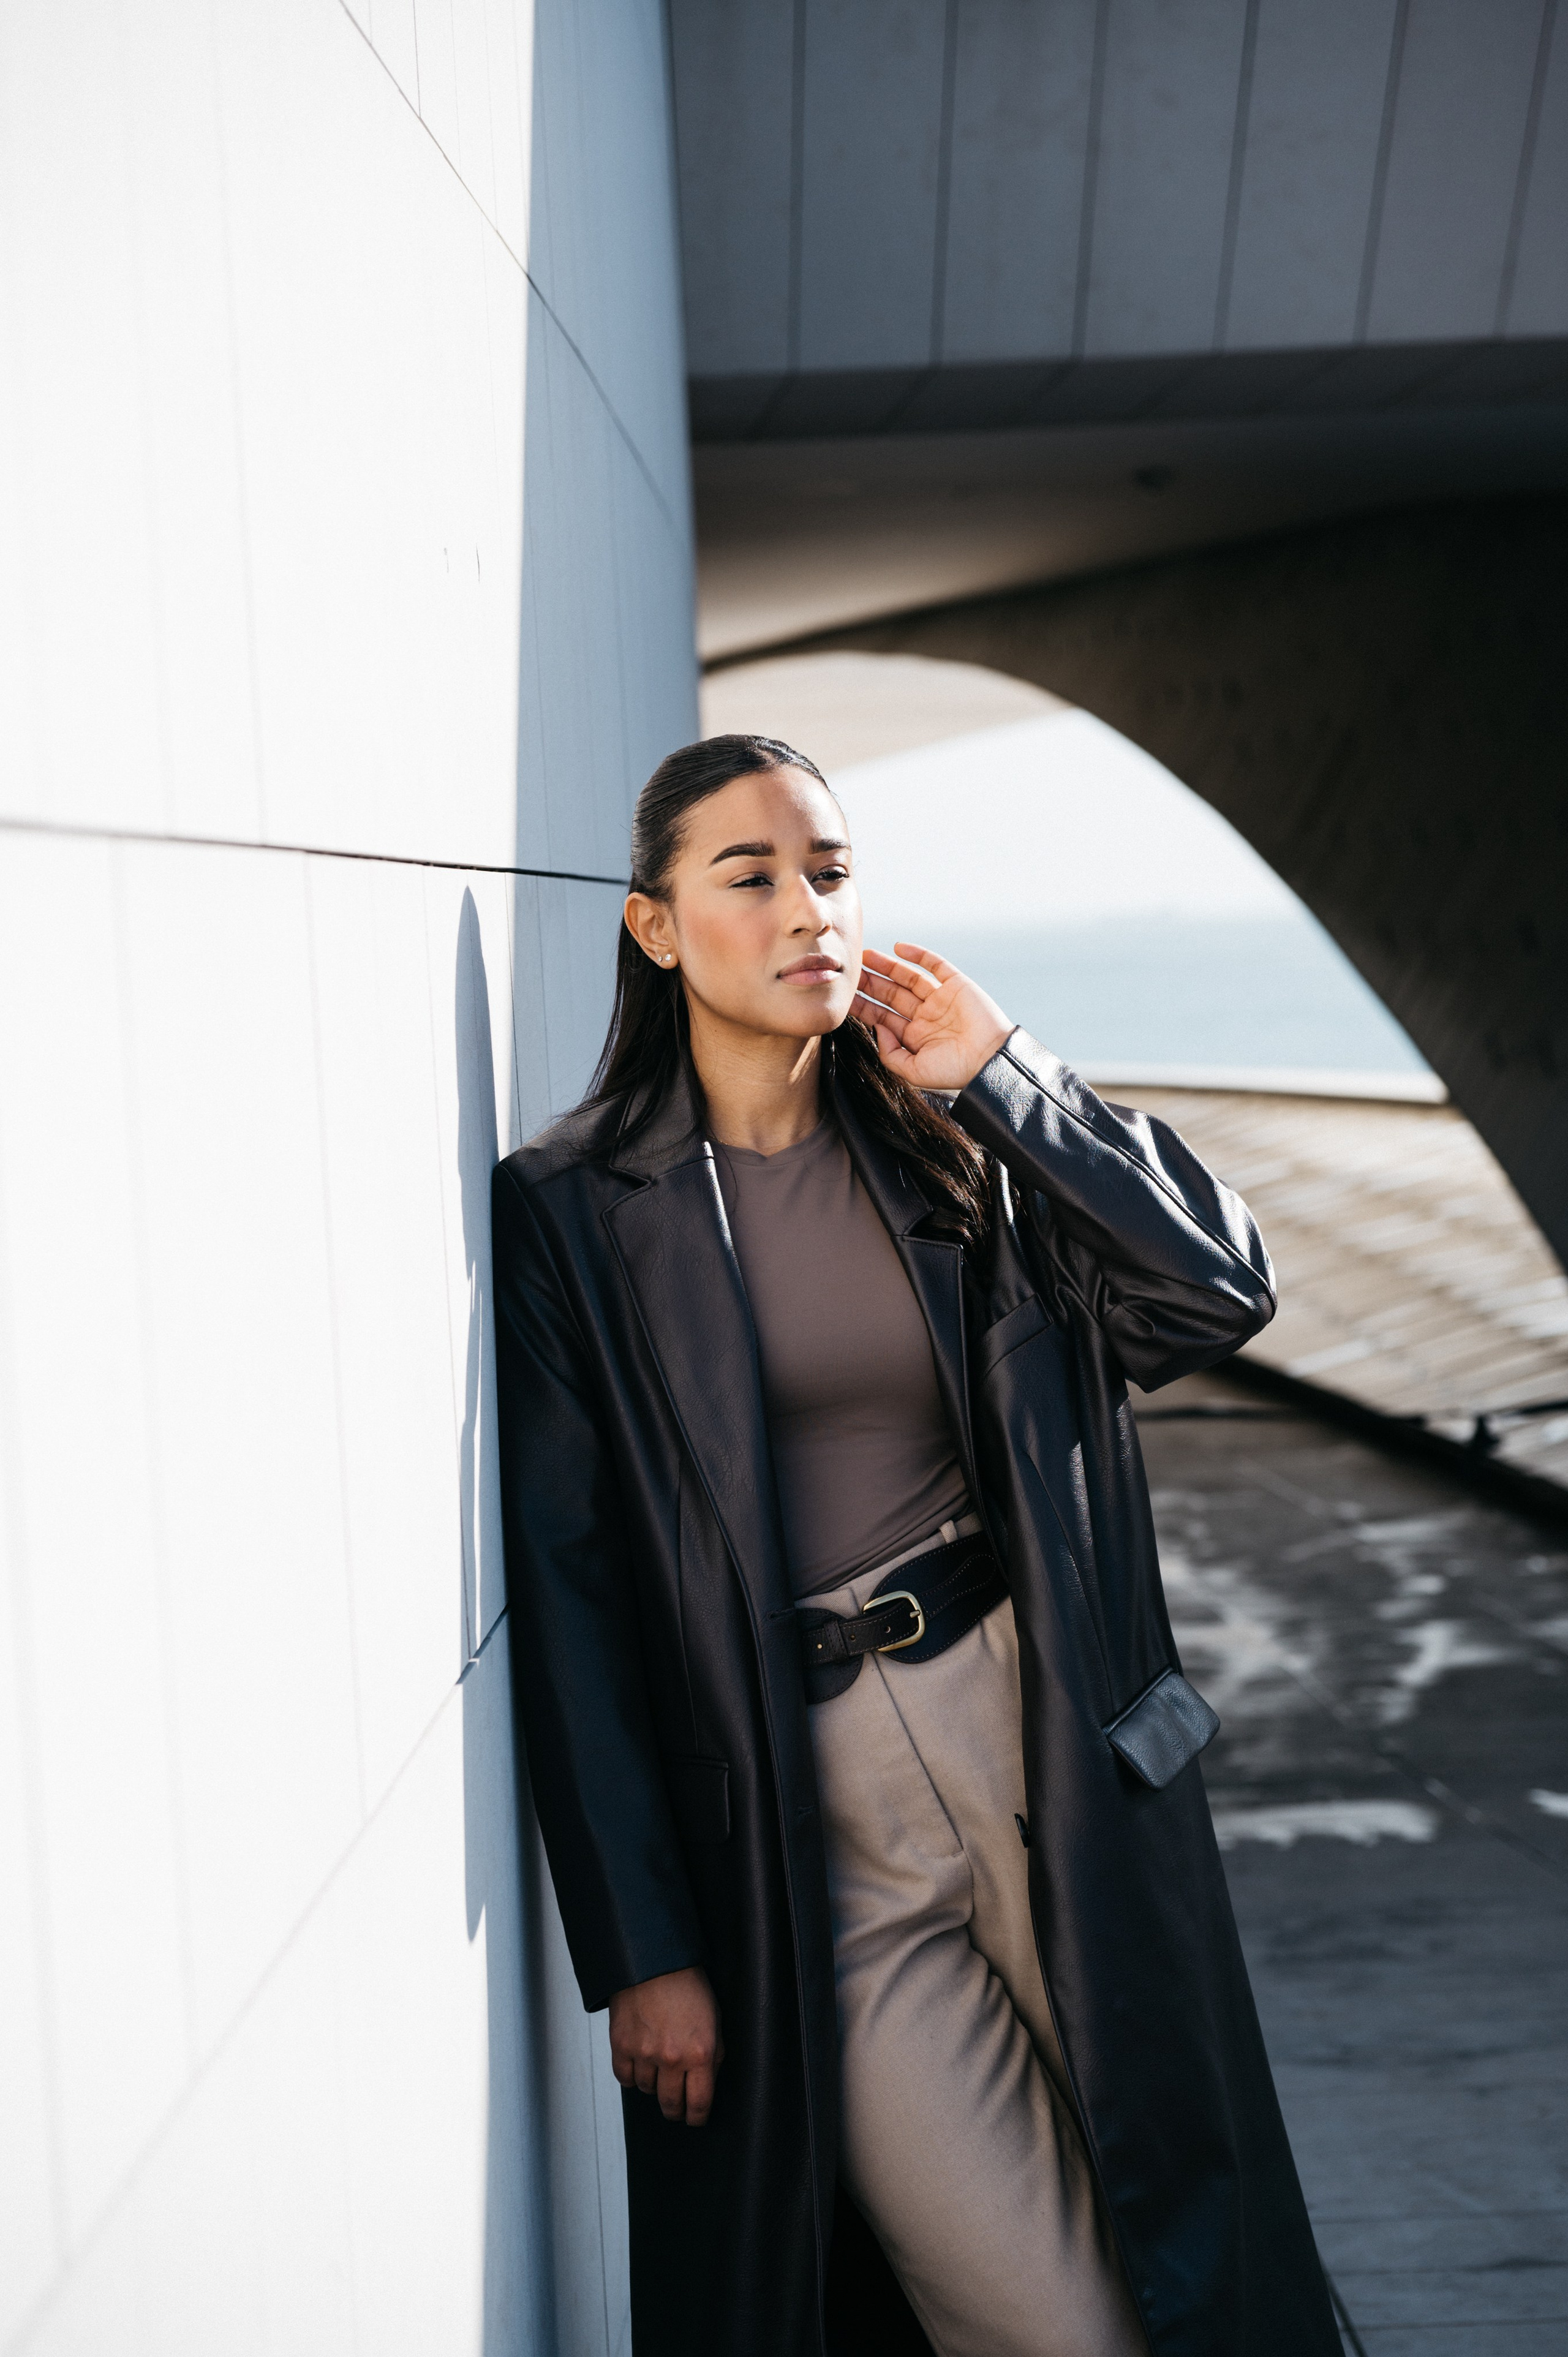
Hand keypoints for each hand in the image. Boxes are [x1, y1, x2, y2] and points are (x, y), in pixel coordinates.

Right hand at [609, 1965, 723, 2126]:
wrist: (655, 1960)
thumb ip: (712, 2056)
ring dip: (654, 2085)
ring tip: (658, 2071)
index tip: (695, 2119)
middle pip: (671, 2104)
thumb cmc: (688, 1985)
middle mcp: (672, 2058)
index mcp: (700, 2053)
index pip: (699, 2103)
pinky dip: (631, 2076)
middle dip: (675, 2110)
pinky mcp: (621, 2045)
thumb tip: (706, 2084)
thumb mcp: (714, 2020)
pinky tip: (639, 2065)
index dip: (698, 2117)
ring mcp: (644, 2053)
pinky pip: (625, 2078)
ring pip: (647, 2090)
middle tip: (676, 2108)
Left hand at [851, 942, 1012, 1092]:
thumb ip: (890, 1053)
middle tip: (850, 971)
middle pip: (891, 994)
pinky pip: (935, 964)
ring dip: (887, 966)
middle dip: (870, 983)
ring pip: (909, 976)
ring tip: (866, 955)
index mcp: (915, 1036)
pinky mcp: (957, 985)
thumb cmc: (954, 1071)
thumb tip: (878, 1027)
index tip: (844, 996)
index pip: (882, 1016)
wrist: (990, 1061)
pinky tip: (898, 947)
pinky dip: (918, 954)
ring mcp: (941, 998)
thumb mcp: (913, 1072)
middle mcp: (926, 1015)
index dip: (863, 1005)